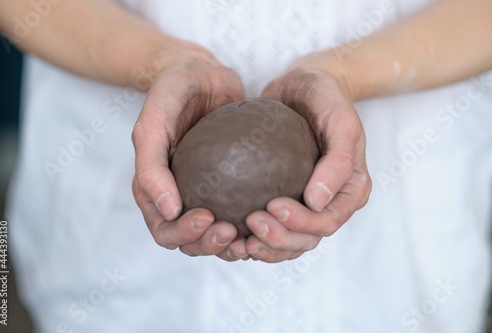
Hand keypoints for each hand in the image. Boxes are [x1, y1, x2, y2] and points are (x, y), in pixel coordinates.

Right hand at [132, 41, 244, 258]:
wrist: (203, 72)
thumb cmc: (171, 94)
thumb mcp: (152, 124)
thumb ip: (150, 167)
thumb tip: (169, 211)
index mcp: (155, 190)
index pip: (165, 230)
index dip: (185, 234)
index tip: (209, 217)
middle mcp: (179, 197)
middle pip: (193, 242)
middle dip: (211, 245)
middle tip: (233, 232)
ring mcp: (206, 193)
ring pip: (218, 236)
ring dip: (232, 245)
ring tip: (252, 236)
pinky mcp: (232, 186)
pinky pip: (241, 213)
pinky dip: (253, 225)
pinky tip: (272, 217)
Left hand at [219, 53, 371, 262]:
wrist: (304, 85)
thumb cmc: (326, 98)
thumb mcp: (341, 120)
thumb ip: (338, 160)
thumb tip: (317, 202)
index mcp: (350, 191)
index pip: (326, 222)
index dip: (300, 224)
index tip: (272, 205)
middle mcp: (329, 204)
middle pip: (305, 240)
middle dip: (278, 239)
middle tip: (250, 222)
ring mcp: (305, 205)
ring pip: (286, 242)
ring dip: (263, 247)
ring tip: (237, 239)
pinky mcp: (282, 198)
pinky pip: (269, 226)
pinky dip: (251, 236)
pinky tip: (230, 232)